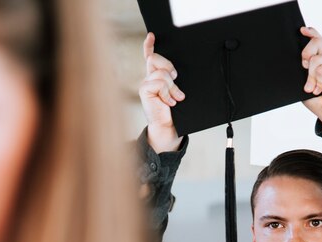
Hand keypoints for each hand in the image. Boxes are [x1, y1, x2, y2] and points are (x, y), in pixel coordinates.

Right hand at [139, 33, 184, 152]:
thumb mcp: (177, 91)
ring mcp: (146, 84)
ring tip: (176, 98)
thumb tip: (176, 73)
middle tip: (176, 79)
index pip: (150, 57)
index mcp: (156, 76)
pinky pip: (159, 83)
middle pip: (156, 59)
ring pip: (161, 73)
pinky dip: (168, 93)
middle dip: (169, 67)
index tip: (152, 35)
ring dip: (172, 86)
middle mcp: (149, 78)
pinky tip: (169, 102)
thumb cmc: (175, 110)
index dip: (149, 45)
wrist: (169, 126)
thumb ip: (174, 80)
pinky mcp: (144, 90)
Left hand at [300, 27, 321, 125]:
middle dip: (305, 53)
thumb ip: (302, 73)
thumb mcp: (304, 85)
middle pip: (316, 41)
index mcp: (319, 62)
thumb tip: (300, 63)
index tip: (302, 30)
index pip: (316, 41)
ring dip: (311, 77)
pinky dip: (318, 80)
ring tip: (313, 88)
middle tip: (303, 67)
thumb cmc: (318, 100)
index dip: (310, 33)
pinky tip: (320, 88)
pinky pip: (321, 68)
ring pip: (314, 58)